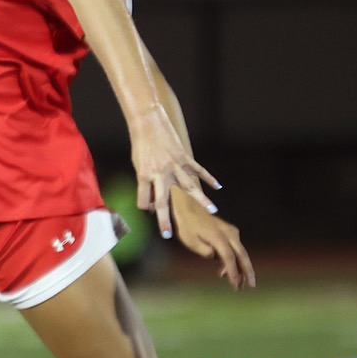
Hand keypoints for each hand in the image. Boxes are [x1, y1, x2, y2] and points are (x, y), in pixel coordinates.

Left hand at [128, 107, 218, 238]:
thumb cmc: (141, 146)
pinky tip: (218, 187)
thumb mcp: (139, 166)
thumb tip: (156, 204)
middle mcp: (159, 173)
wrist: (148, 122)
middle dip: (164, 220)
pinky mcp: (184, 157)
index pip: (143, 201)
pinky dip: (209, 178)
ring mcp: (174, 165)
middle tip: (167, 235)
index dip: (146, 208)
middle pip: (162, 201)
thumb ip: (147, 184)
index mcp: (143, 176)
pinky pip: (199, 170)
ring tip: (212, 211)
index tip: (151, 208)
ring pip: (189, 186)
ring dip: (202, 199)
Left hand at [171, 196, 253, 289]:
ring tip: (239, 283)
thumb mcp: (190, 240)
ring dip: (241, 267)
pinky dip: (235, 259)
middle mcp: (229, 233)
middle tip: (251, 286)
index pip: (229, 258)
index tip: (235, 284)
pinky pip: (236, 248)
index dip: (233, 272)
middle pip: (242, 255)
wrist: (189, 207)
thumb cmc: (187, 226)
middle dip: (247, 271)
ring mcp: (231, 231)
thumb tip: (215, 257)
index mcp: (218, 237)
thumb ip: (203, 250)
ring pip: (241, 252)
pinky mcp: (230, 231)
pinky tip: (225, 270)